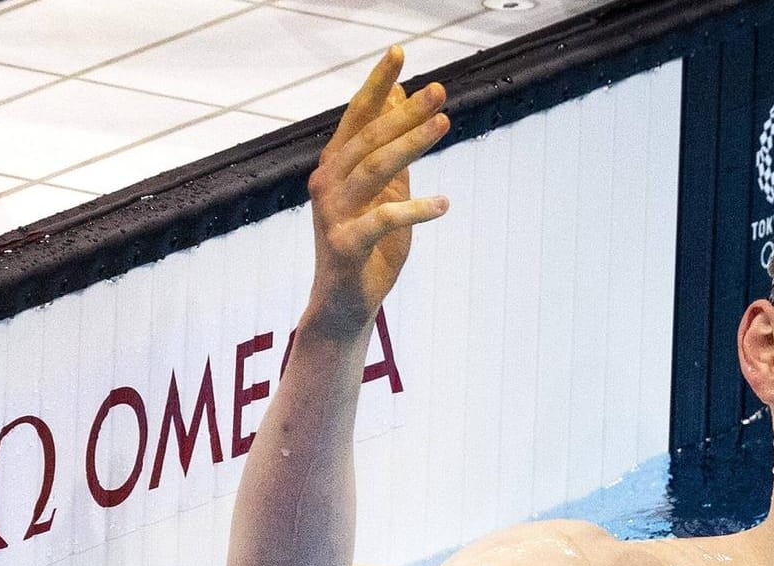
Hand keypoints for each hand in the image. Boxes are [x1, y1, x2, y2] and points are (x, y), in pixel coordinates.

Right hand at [305, 46, 450, 337]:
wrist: (345, 306)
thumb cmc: (369, 249)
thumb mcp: (386, 195)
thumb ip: (393, 153)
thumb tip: (404, 101)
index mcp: (336, 167)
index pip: (357, 116)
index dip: (378, 84)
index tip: (400, 52)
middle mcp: (328, 184)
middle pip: (368, 138)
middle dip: (404, 111)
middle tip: (440, 90)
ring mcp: (333, 214)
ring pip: (373, 170)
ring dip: (411, 145)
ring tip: (446, 124)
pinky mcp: (345, 246)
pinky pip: (381, 219)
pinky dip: (414, 209)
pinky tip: (445, 203)